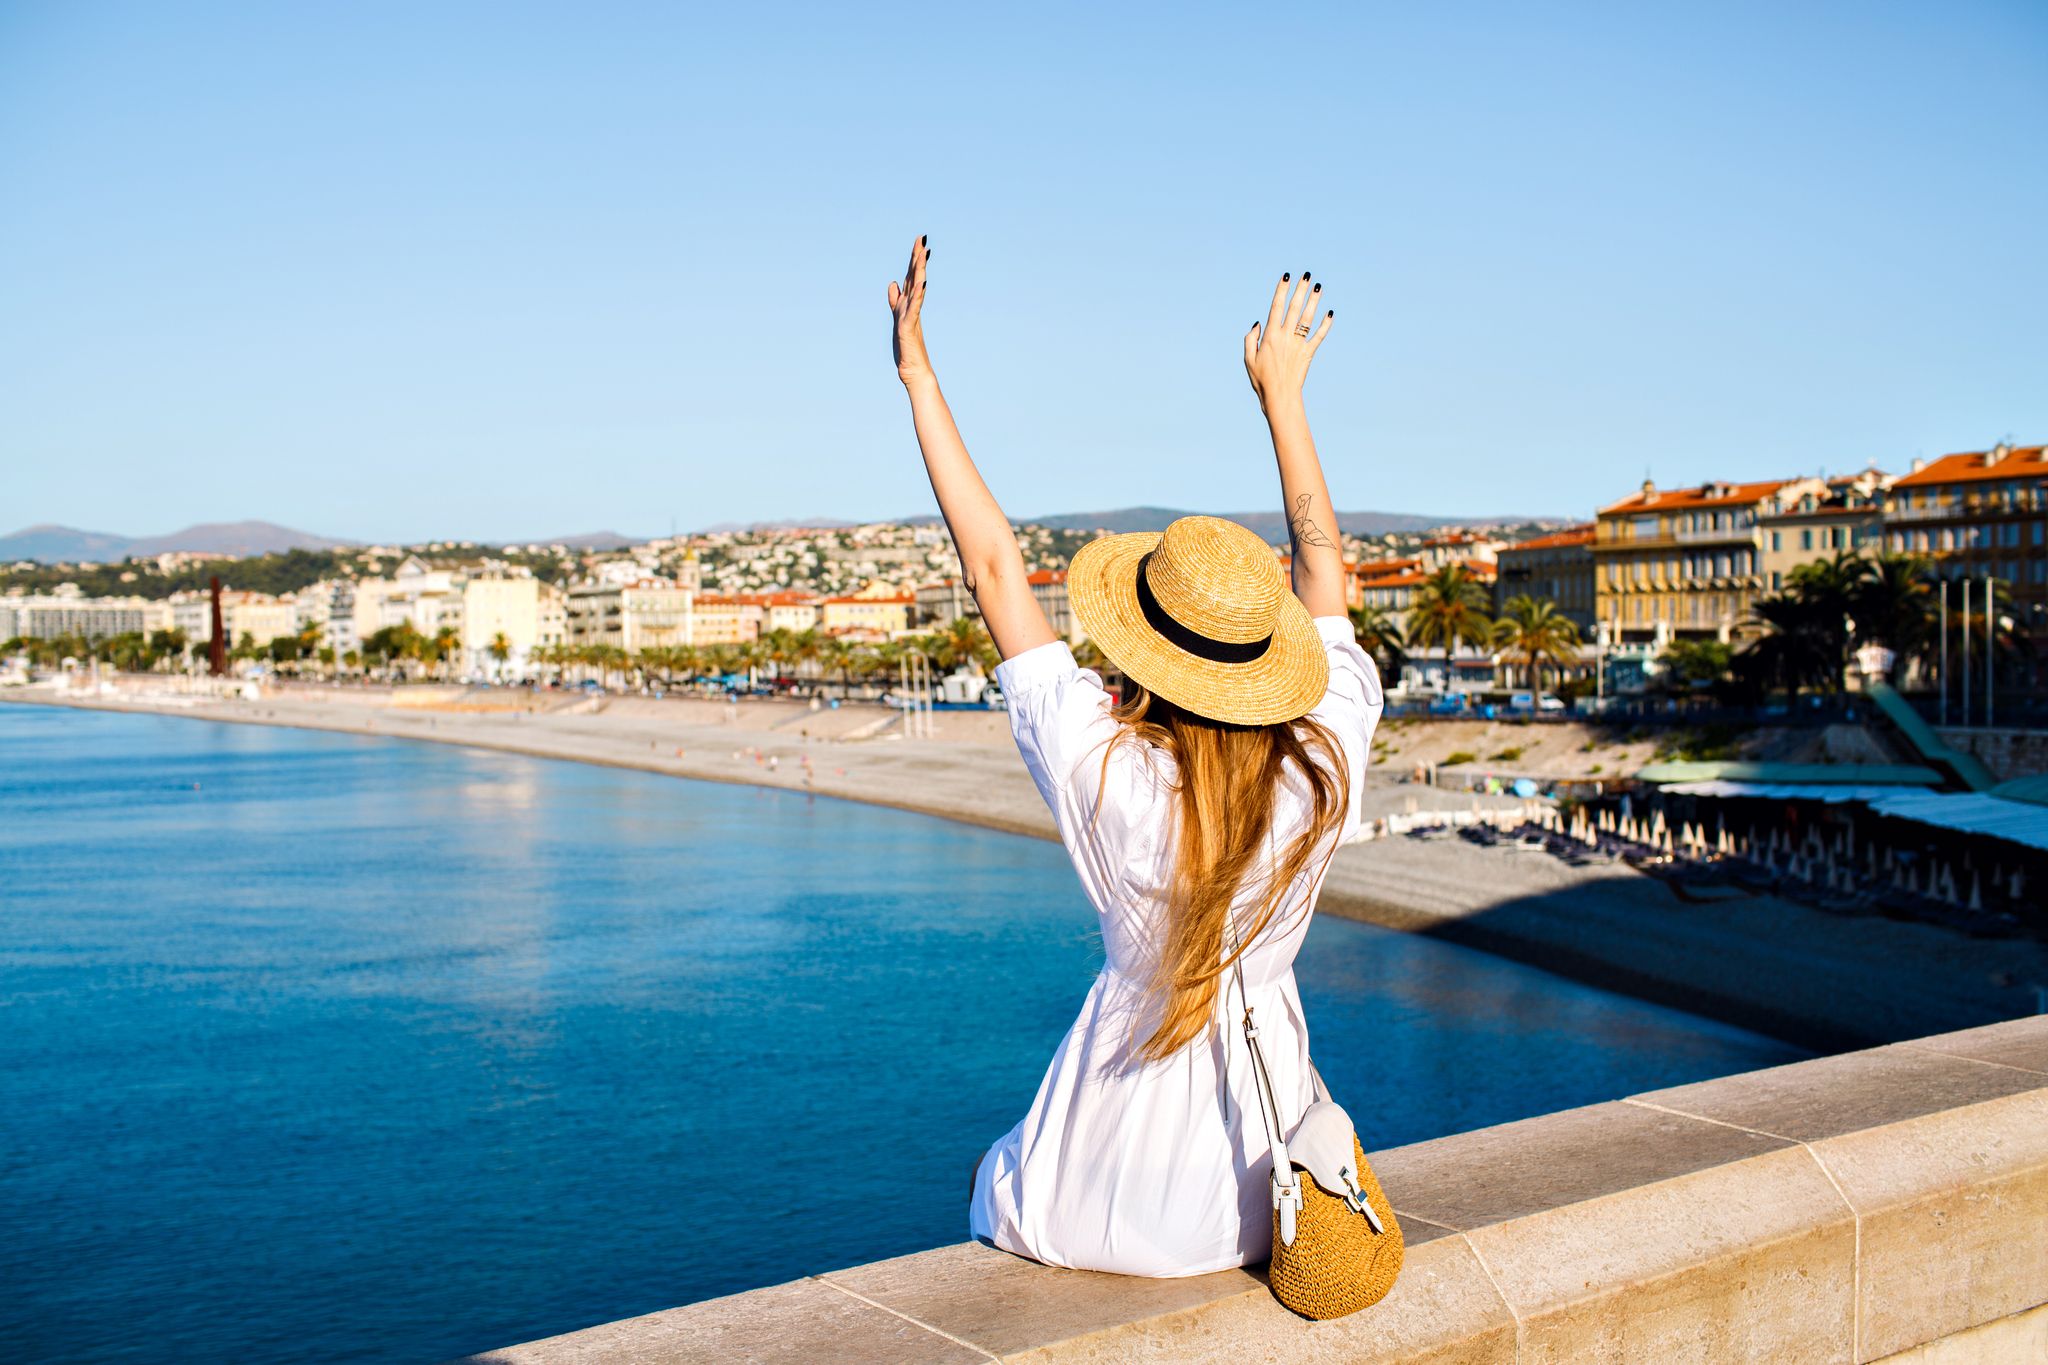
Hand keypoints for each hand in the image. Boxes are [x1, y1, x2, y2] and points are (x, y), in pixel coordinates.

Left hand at [888, 234, 932, 384]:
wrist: (913, 371)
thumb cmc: (906, 348)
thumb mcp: (897, 318)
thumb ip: (895, 300)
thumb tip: (893, 283)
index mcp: (909, 304)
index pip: (911, 277)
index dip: (914, 260)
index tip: (919, 242)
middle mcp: (912, 307)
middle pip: (915, 278)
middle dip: (917, 258)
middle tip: (921, 238)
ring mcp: (912, 316)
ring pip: (917, 288)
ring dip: (919, 270)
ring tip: (923, 253)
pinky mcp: (909, 327)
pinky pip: (914, 307)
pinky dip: (917, 294)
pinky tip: (921, 282)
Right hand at [1243, 272, 1332, 410]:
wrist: (1280, 397)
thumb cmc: (1261, 380)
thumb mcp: (1248, 359)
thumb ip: (1251, 339)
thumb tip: (1258, 323)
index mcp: (1270, 336)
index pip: (1276, 307)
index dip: (1282, 290)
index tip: (1286, 276)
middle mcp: (1286, 337)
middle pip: (1295, 308)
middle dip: (1301, 290)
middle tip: (1307, 275)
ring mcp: (1298, 345)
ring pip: (1308, 318)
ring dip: (1314, 301)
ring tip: (1318, 287)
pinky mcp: (1308, 354)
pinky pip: (1318, 337)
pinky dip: (1325, 325)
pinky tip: (1330, 313)